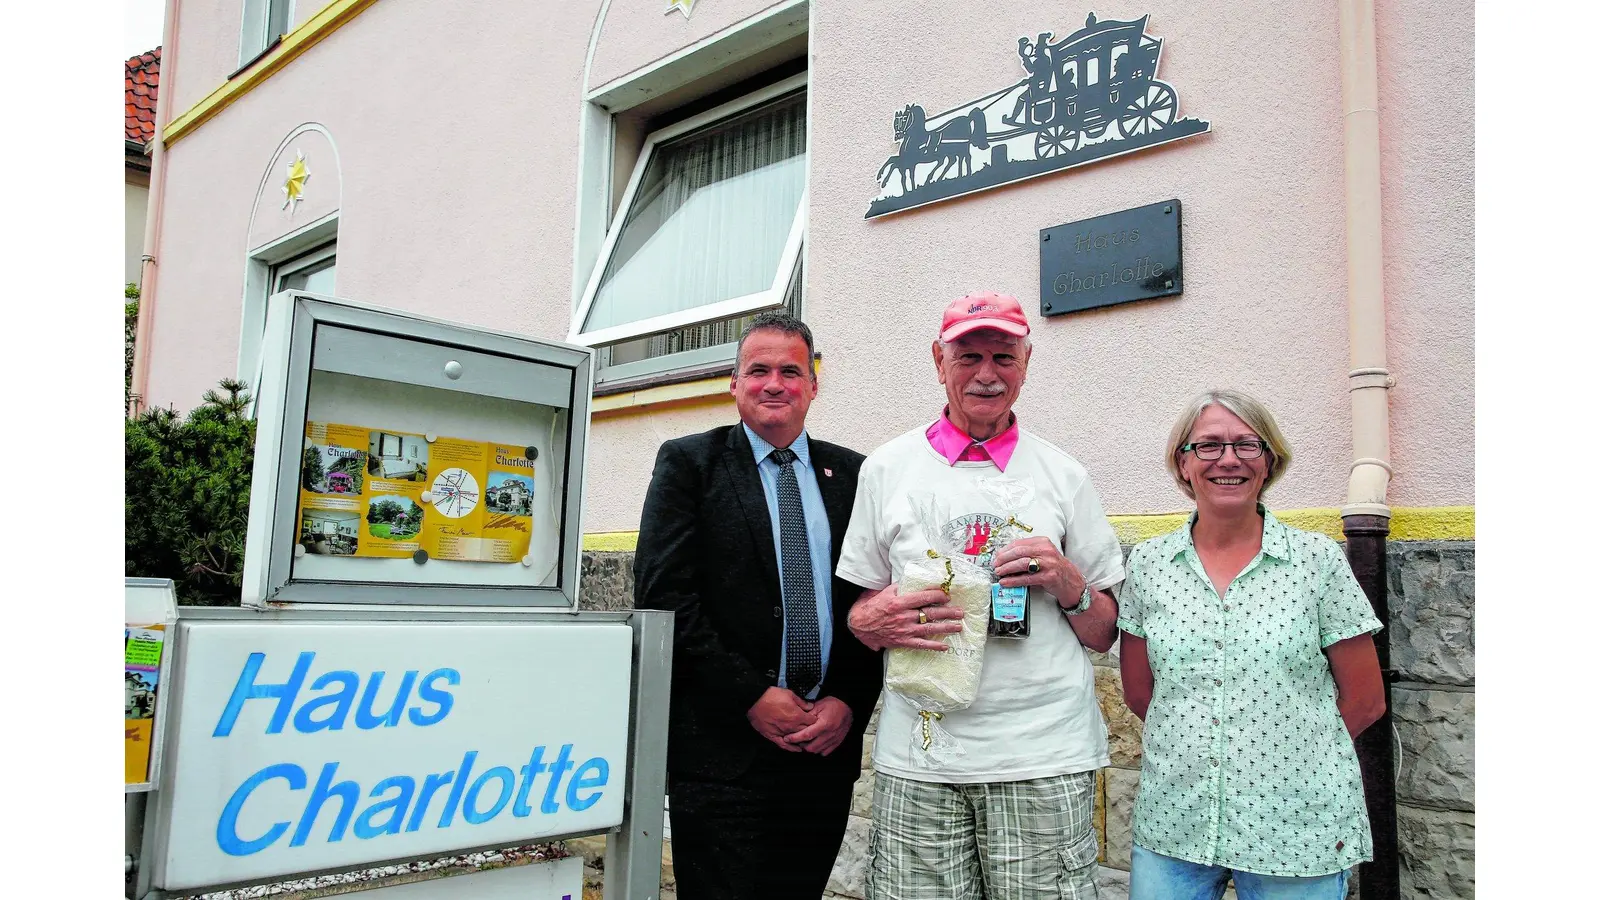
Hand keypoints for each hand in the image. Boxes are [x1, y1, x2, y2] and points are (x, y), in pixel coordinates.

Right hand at [747, 687, 816, 751]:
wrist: (754, 700)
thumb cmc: (770, 696)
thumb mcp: (789, 694)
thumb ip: (801, 702)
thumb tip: (810, 706)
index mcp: (797, 716)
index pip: (812, 721)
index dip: (814, 719)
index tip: (815, 718)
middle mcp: (791, 726)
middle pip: (806, 731)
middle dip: (810, 730)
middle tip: (812, 729)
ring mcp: (782, 732)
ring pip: (797, 739)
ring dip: (802, 739)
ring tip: (806, 739)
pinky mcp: (773, 736)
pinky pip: (784, 745)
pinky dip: (791, 748)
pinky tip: (797, 749)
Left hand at [784, 696, 853, 755]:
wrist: (847, 707)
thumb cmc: (833, 705)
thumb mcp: (819, 705)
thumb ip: (807, 714)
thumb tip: (796, 721)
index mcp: (823, 724)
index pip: (806, 735)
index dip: (795, 738)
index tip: (787, 738)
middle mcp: (829, 734)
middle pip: (810, 747)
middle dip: (801, 745)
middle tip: (796, 739)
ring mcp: (833, 739)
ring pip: (817, 751)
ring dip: (809, 748)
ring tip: (805, 741)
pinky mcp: (836, 742)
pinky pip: (825, 752)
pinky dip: (818, 750)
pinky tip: (815, 743)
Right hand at [847, 583, 964, 651]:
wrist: (859, 625)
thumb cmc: (872, 606)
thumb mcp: (885, 592)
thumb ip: (900, 587)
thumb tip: (915, 582)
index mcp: (899, 602)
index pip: (923, 598)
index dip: (937, 596)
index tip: (947, 595)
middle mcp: (904, 616)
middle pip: (930, 613)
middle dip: (947, 612)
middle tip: (960, 612)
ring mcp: (904, 630)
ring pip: (929, 628)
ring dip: (946, 627)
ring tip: (958, 626)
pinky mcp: (903, 641)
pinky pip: (921, 644)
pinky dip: (934, 645)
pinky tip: (945, 646)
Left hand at [991, 537, 1085, 606]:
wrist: (1072, 582)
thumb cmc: (1055, 568)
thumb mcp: (1044, 554)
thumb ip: (1028, 552)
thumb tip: (1006, 556)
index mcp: (1043, 542)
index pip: (1019, 543)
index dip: (1005, 550)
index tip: (997, 555)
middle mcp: (1046, 551)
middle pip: (1018, 552)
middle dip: (1003, 558)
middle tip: (995, 564)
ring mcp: (1048, 564)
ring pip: (1021, 564)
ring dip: (1007, 569)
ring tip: (999, 573)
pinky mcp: (1048, 577)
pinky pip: (1027, 578)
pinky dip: (1014, 580)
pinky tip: (1006, 582)